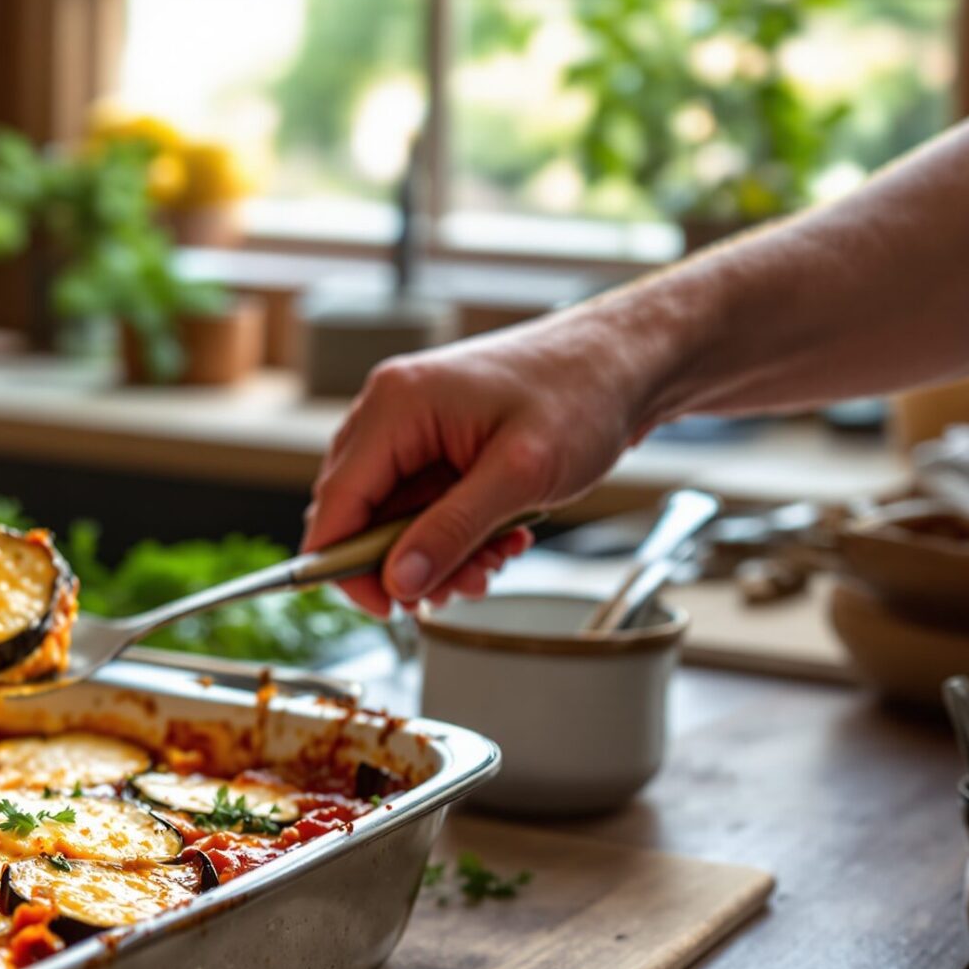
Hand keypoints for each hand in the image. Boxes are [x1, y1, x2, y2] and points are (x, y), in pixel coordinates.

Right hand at [304, 313, 657, 615]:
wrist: (630, 360)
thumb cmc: (583, 392)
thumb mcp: (520, 474)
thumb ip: (453, 529)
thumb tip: (400, 581)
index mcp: (396, 405)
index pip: (339, 500)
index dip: (346, 565)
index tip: (384, 608)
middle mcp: (392, 411)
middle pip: (361, 512)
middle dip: (406, 562)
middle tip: (458, 586)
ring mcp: (414, 425)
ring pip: (395, 515)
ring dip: (439, 552)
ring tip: (493, 559)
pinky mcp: (438, 441)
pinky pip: (425, 504)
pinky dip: (457, 532)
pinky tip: (501, 536)